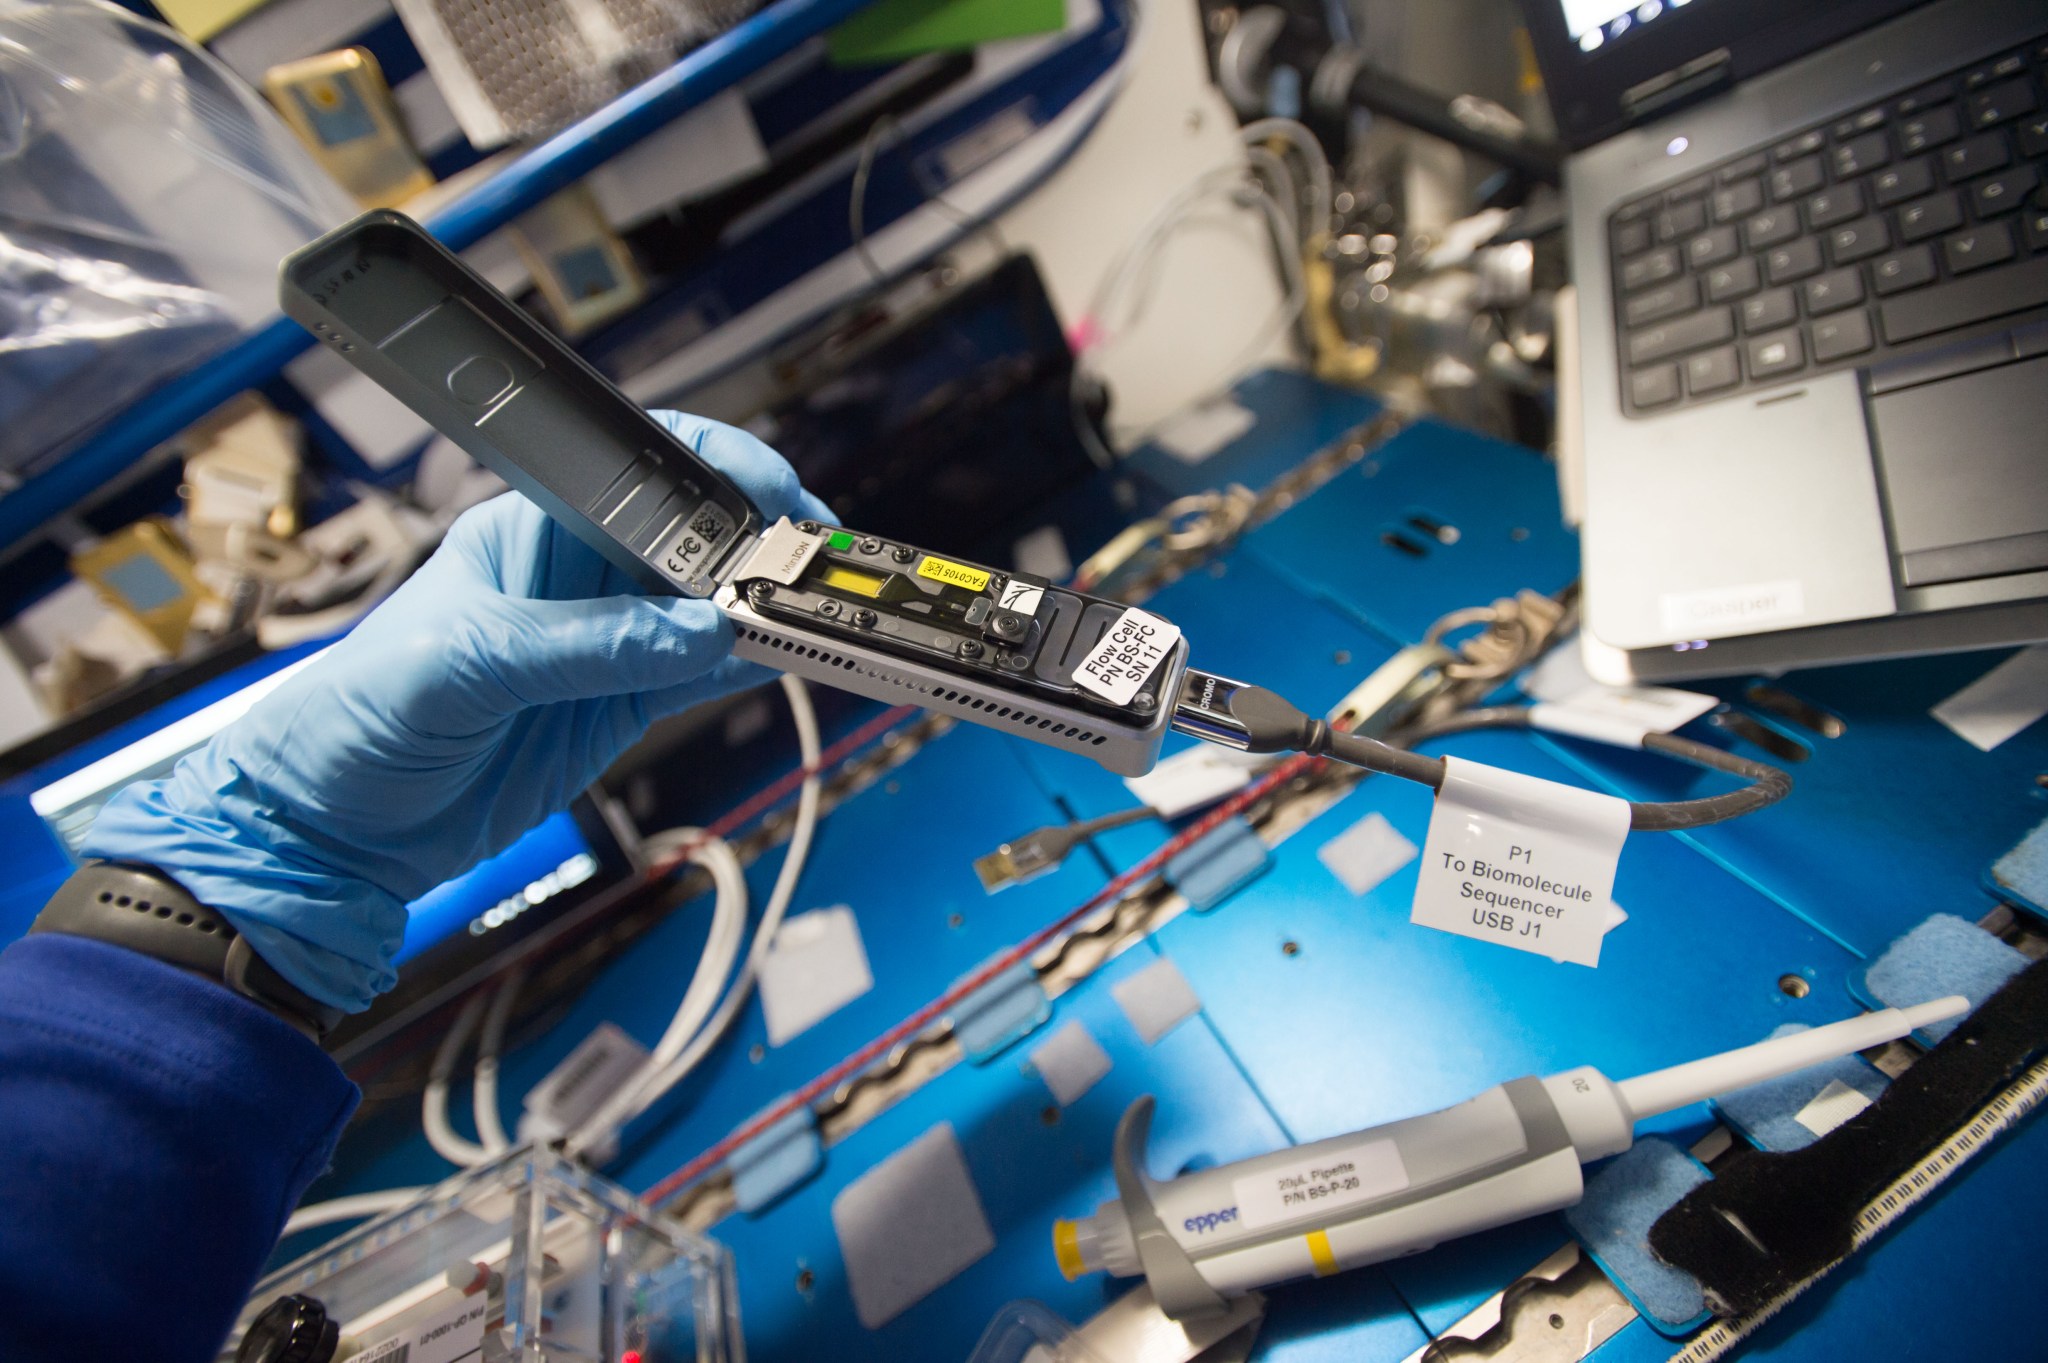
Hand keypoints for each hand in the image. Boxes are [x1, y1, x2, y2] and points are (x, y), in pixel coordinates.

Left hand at [85, 412, 826, 1011]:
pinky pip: (704, 674)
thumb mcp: (470, 666)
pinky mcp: (619, 705)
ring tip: (830, 617)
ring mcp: (606, 640)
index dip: (720, 470)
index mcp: (536, 525)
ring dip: (769, 608)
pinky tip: (792, 658)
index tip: (775, 503)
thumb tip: (704, 633)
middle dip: (764, 545)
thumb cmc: (358, 718)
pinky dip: (752, 666)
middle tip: (822, 574)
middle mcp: (580, 572)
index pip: (646, 466)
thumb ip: (592, 647)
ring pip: (713, 606)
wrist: (329, 830)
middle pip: (699, 535)